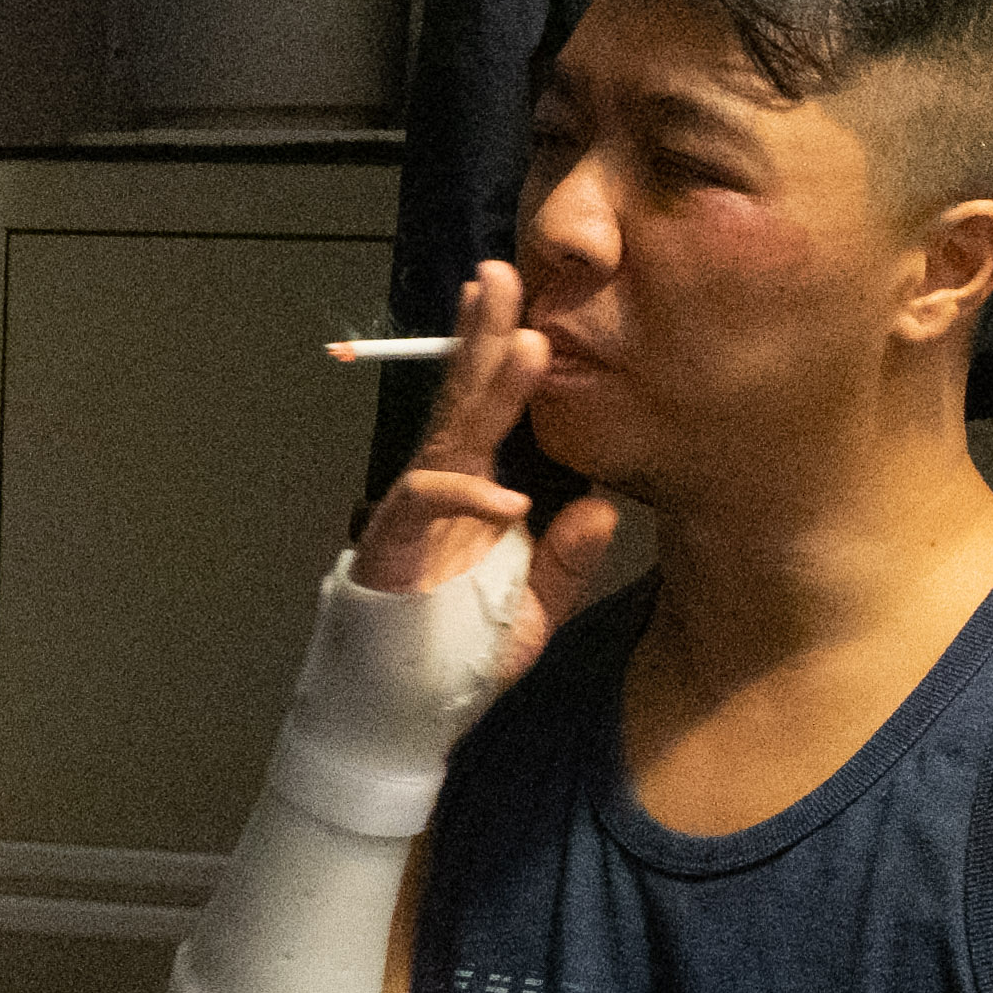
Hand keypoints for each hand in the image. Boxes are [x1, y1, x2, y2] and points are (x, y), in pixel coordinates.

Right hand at [340, 262, 618, 675]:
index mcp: (477, 496)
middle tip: (507, 274)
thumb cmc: (456, 661)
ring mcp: (414, 514)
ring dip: (483, 387)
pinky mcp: (390, 544)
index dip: (508, 361)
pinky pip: (426, 501)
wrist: (396, 719)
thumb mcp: (533, 614)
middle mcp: (445, 492)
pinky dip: (467, 496)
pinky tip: (509, 496)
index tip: (533, 307)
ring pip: (449, 434)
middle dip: (486, 336)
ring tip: (519, 338)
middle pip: (466, 400)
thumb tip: (602, 505)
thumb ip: (565, 563)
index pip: (493, 415)